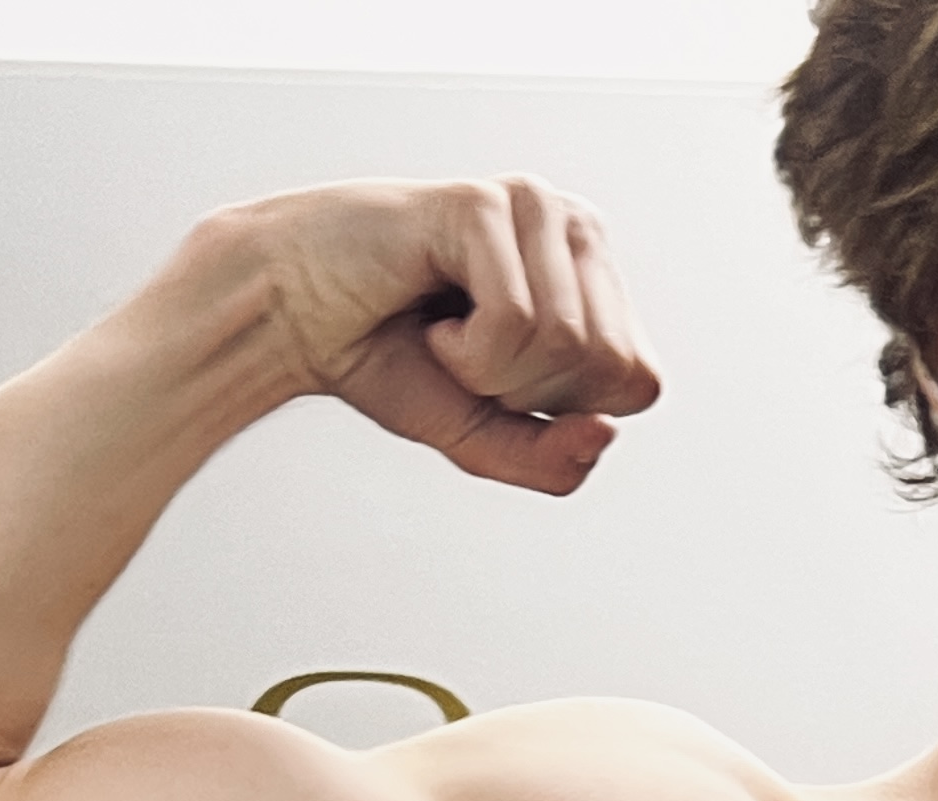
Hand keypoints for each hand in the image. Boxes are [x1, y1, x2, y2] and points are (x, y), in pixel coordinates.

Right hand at [240, 178, 660, 494]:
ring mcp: (534, 206)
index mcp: (593, 278)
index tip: (502, 379)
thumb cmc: (391, 360)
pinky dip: (466, 350)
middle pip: (610, 366)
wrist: (298, 320)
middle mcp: (576, 229)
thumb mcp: (486, 438)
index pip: (640, 383)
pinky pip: (517, 323)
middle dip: (530, 392)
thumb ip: (552, 461)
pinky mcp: (485, 203)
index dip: (567, 411)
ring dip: (492, 370)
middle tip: (468, 355)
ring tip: (446, 331)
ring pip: (568, 345)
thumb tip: (604, 434)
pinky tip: (429, 316)